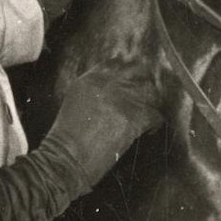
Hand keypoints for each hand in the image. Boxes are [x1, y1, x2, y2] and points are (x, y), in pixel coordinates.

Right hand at [46, 63, 160, 187]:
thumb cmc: (66, 138)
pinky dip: (155, 124)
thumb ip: (94, 91)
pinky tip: (150, 131)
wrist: (66, 157)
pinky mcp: (133, 118)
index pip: (117, 63)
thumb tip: (112, 92)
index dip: (128, 72)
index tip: (133, 82)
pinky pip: (155, 115)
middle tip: (145, 98)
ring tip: (147, 116)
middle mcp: (108, 83)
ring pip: (150, 92)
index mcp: (90, 78)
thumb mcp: (75, 102)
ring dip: (150, 104)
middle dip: (143, 83)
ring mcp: (121, 98)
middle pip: (138, 72)